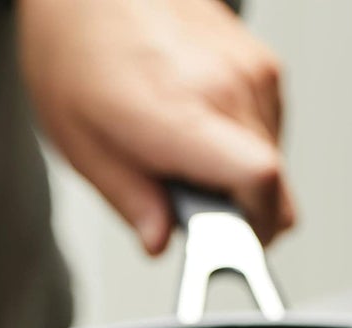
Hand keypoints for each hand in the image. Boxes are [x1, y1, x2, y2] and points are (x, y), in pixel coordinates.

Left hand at [17, 0, 294, 254]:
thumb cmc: (77, 51)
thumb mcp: (84, 146)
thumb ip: (131, 202)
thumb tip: (160, 242)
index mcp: (185, 113)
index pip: (261, 182)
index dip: (255, 232)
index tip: (233, 253)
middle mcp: (231, 87)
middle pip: (273, 182)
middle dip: (238, 215)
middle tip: (186, 212)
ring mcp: (251, 68)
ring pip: (273, 157)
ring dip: (235, 178)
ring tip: (178, 160)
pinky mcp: (258, 59)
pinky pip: (267, 126)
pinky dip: (237, 146)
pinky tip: (193, 132)